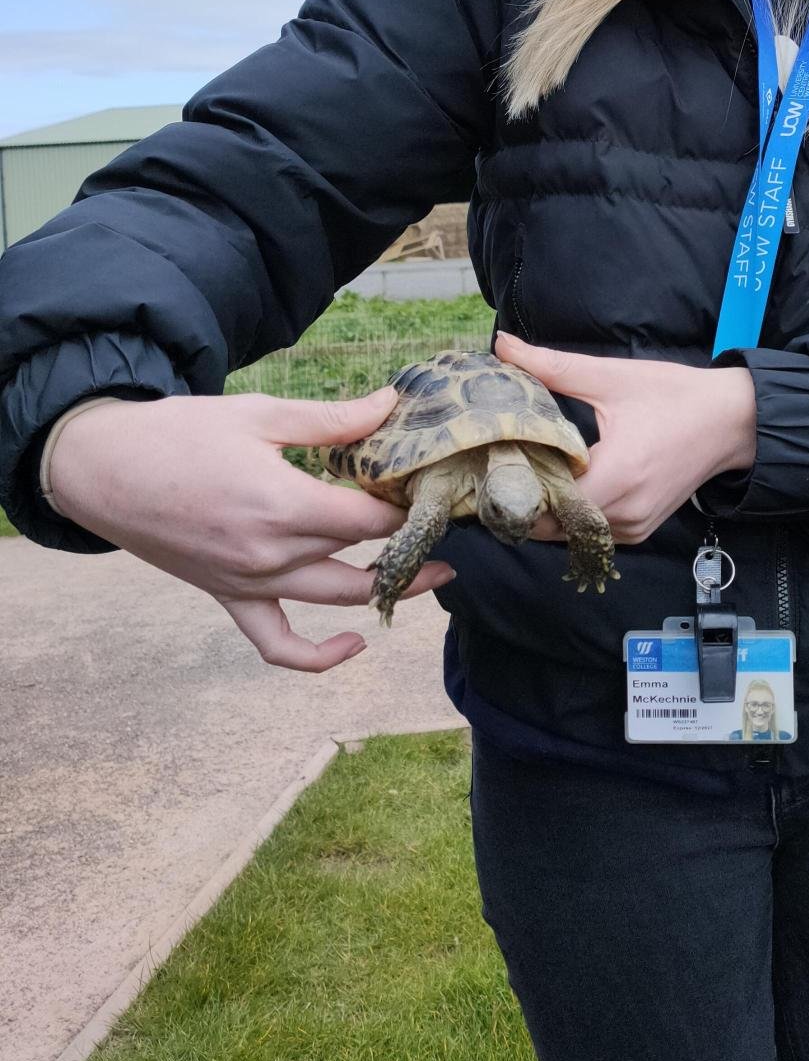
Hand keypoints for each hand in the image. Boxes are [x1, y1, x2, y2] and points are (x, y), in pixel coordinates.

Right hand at [45, 390, 456, 672]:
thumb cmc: (179, 433)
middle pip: (365, 564)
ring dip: (389, 593)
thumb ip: (332, 419)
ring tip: (433, 575)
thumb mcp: (261, 414)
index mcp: (283, 504)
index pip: (371, 519)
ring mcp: (249, 583)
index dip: (412, 507)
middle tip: (452, 532)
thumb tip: (391, 404)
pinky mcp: (228, 596)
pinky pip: (276, 643)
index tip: (439, 491)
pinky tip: (352, 643)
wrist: (102, 468)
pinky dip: (316, 657)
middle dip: (414, 549)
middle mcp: (270, 554)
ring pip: (335, 601)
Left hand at [493, 332, 755, 543]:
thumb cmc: (674, 396)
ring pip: (570, 533)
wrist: (731, 421)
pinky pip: (592, 531)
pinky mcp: (641, 530)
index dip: (513, 486)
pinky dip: (573, 514)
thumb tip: (502, 346)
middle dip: (524, 499)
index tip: (492, 461)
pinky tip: (563, 483)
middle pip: (552, 524)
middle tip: (500, 466)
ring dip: (548, 509)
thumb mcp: (612, 377)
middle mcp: (625, 512)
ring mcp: (634, 526)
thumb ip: (553, 366)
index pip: (545, 504)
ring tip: (528, 473)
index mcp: (616, 476)